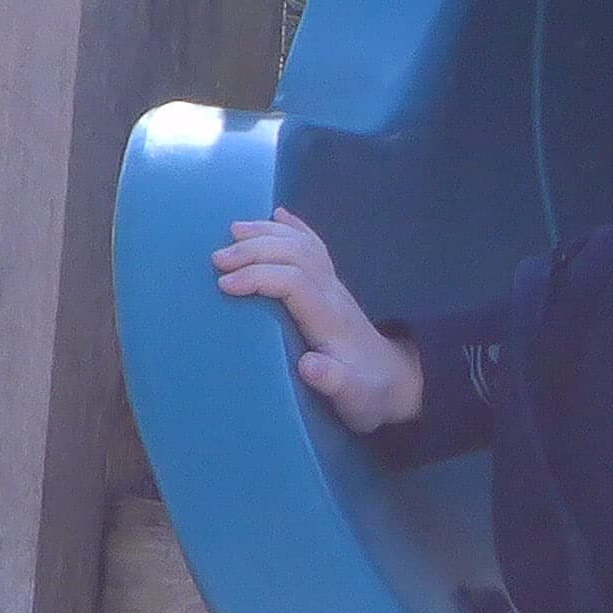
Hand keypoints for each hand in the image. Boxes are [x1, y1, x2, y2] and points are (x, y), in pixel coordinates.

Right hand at [210, 207, 423, 433]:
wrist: (396, 382)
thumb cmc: (367, 393)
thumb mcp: (353, 397)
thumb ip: (334, 382)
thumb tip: (310, 366)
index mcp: (331, 318)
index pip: (295, 282)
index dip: (260, 277)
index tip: (224, 284)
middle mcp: (334, 294)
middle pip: (297, 255)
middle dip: (256, 250)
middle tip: (217, 257)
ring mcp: (335, 286)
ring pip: (304, 246)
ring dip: (269, 234)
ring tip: (234, 230)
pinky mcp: (332, 286)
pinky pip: (315, 248)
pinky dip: (295, 228)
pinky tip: (278, 215)